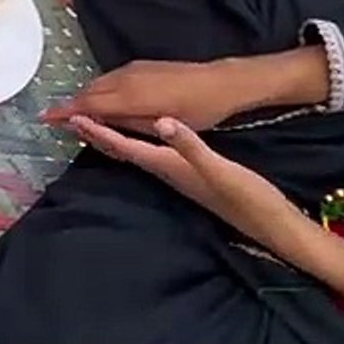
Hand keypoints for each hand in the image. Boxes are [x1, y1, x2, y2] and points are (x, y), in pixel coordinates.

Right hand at [42, 60, 241, 132]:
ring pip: (97, 83)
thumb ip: (125, 124)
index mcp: (128, 96)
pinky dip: (97, 90)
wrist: (220, 83)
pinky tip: (100, 99)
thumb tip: (95, 123)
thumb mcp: (160, 125)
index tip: (44, 118)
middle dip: (70, 105)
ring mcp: (132, 69)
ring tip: (75, 113)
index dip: (63, 112)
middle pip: (87, 92)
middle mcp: (124, 78)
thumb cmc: (195, 111)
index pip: (86, 105)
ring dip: (83, 97)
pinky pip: (108, 77)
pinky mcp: (140, 65)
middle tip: (56, 120)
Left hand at [70, 116, 303, 253]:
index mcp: (168, 167)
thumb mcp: (221, 169)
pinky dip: (136, 143)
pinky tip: (141, 139)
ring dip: (113, 140)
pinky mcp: (188, 176)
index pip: (125, 147)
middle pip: (123, 152)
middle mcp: (166, 172)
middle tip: (72, 120)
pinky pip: (151, 156)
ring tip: (95, 127)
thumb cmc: (248, 198)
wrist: (271, 225)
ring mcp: (177, 176)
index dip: (99, 132)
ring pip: (134, 154)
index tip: (74, 118)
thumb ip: (190, 145)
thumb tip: (161, 121)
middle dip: (97, 136)